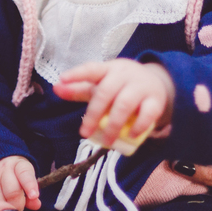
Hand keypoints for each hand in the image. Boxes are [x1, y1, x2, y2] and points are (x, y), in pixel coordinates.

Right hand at [0, 156, 40, 210]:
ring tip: (5, 209)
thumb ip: (32, 192)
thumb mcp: (25, 179)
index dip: (30, 185)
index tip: (34, 195)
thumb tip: (36, 204)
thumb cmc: (13, 177)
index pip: (24, 173)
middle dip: (18, 206)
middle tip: (17, 208)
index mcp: (16, 164)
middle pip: (13, 194)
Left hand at [54, 59, 174, 145]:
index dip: (77, 74)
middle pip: (106, 91)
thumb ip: (78, 88)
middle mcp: (124, 76)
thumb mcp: (101, 83)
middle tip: (84, 134)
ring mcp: (141, 87)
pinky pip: (149, 113)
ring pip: (125, 103)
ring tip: (106, 142)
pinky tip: (130, 136)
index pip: (91, 69)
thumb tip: (55, 88)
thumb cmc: (120, 85)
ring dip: (114, 124)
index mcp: (108, 69)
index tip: (62, 79)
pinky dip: (139, 125)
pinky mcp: (156, 101)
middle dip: (94, 114)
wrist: (155, 82)